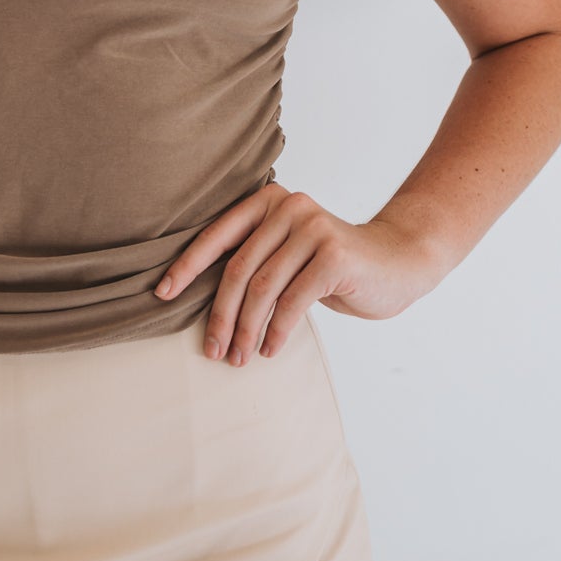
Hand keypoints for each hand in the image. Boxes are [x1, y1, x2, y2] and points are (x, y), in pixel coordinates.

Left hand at [152, 183, 430, 364]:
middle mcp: (288, 207)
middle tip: (212, 350)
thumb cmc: (334, 265)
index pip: (217, 236)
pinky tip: (269, 350)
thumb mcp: (289, 253)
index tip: (161, 295)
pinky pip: (293, 301)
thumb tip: (202, 301)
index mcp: (269, 202)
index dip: (186, 267)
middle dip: (219, 314)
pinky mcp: (334, 255)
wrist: (399, 262)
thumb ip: (256, 259)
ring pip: (263, 288)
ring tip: (240, 358)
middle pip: (238, 269)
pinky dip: (277, 331)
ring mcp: (313, 228)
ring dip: (246, 329)